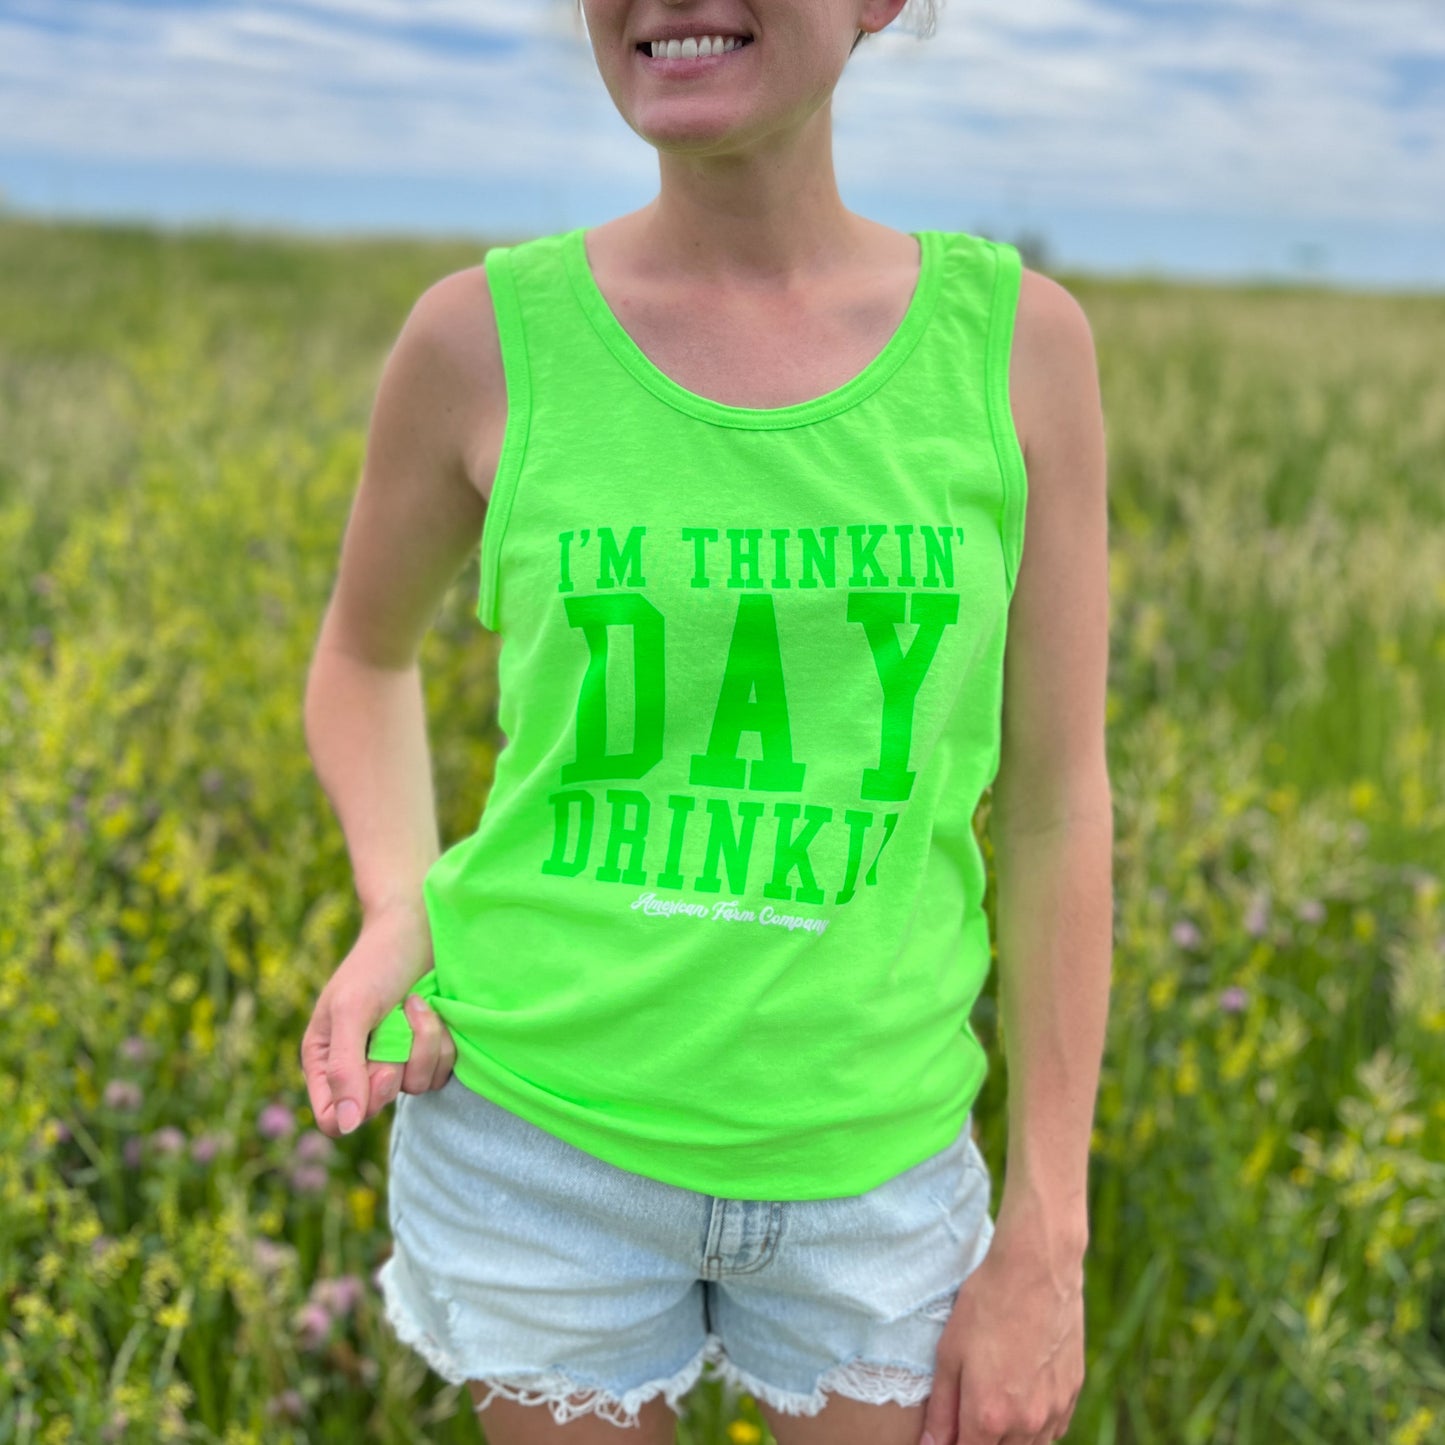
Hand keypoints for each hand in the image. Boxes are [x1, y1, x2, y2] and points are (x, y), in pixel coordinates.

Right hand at [299, 902, 456, 1138]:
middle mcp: (360, 1067)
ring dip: (423, 1043)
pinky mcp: (430, 1051)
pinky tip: (435, 1008)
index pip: (333, 1118)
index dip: (358, 1104)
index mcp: (326, 1061)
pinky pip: (443, 1071)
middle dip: (394, 1062)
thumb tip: (345, 1126)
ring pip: (416, 1087)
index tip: (377, 1068)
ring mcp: (398, 1060)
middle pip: (379, 1105)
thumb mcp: (352, 1010)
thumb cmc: (377, 963)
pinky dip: (444, 1041)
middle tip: (395, 1021)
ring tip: (416, 1002)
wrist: (421, 925)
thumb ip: (344, 1068)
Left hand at [918, 1224, 1084, 1443]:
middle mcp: (1026, 1423)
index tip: (950, 1433)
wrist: (1037, 1270)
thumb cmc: (986, 1305)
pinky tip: (1022, 1402)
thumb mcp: (949, 1353)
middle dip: (982, 1441)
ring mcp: (1054, 1410)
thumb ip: (941, 1409)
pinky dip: (1037, 1427)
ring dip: (1011, 1440)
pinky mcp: (1073, 1392)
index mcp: (989, 1416)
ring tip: (995, 1405)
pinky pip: (1054, 1430)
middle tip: (969, 1416)